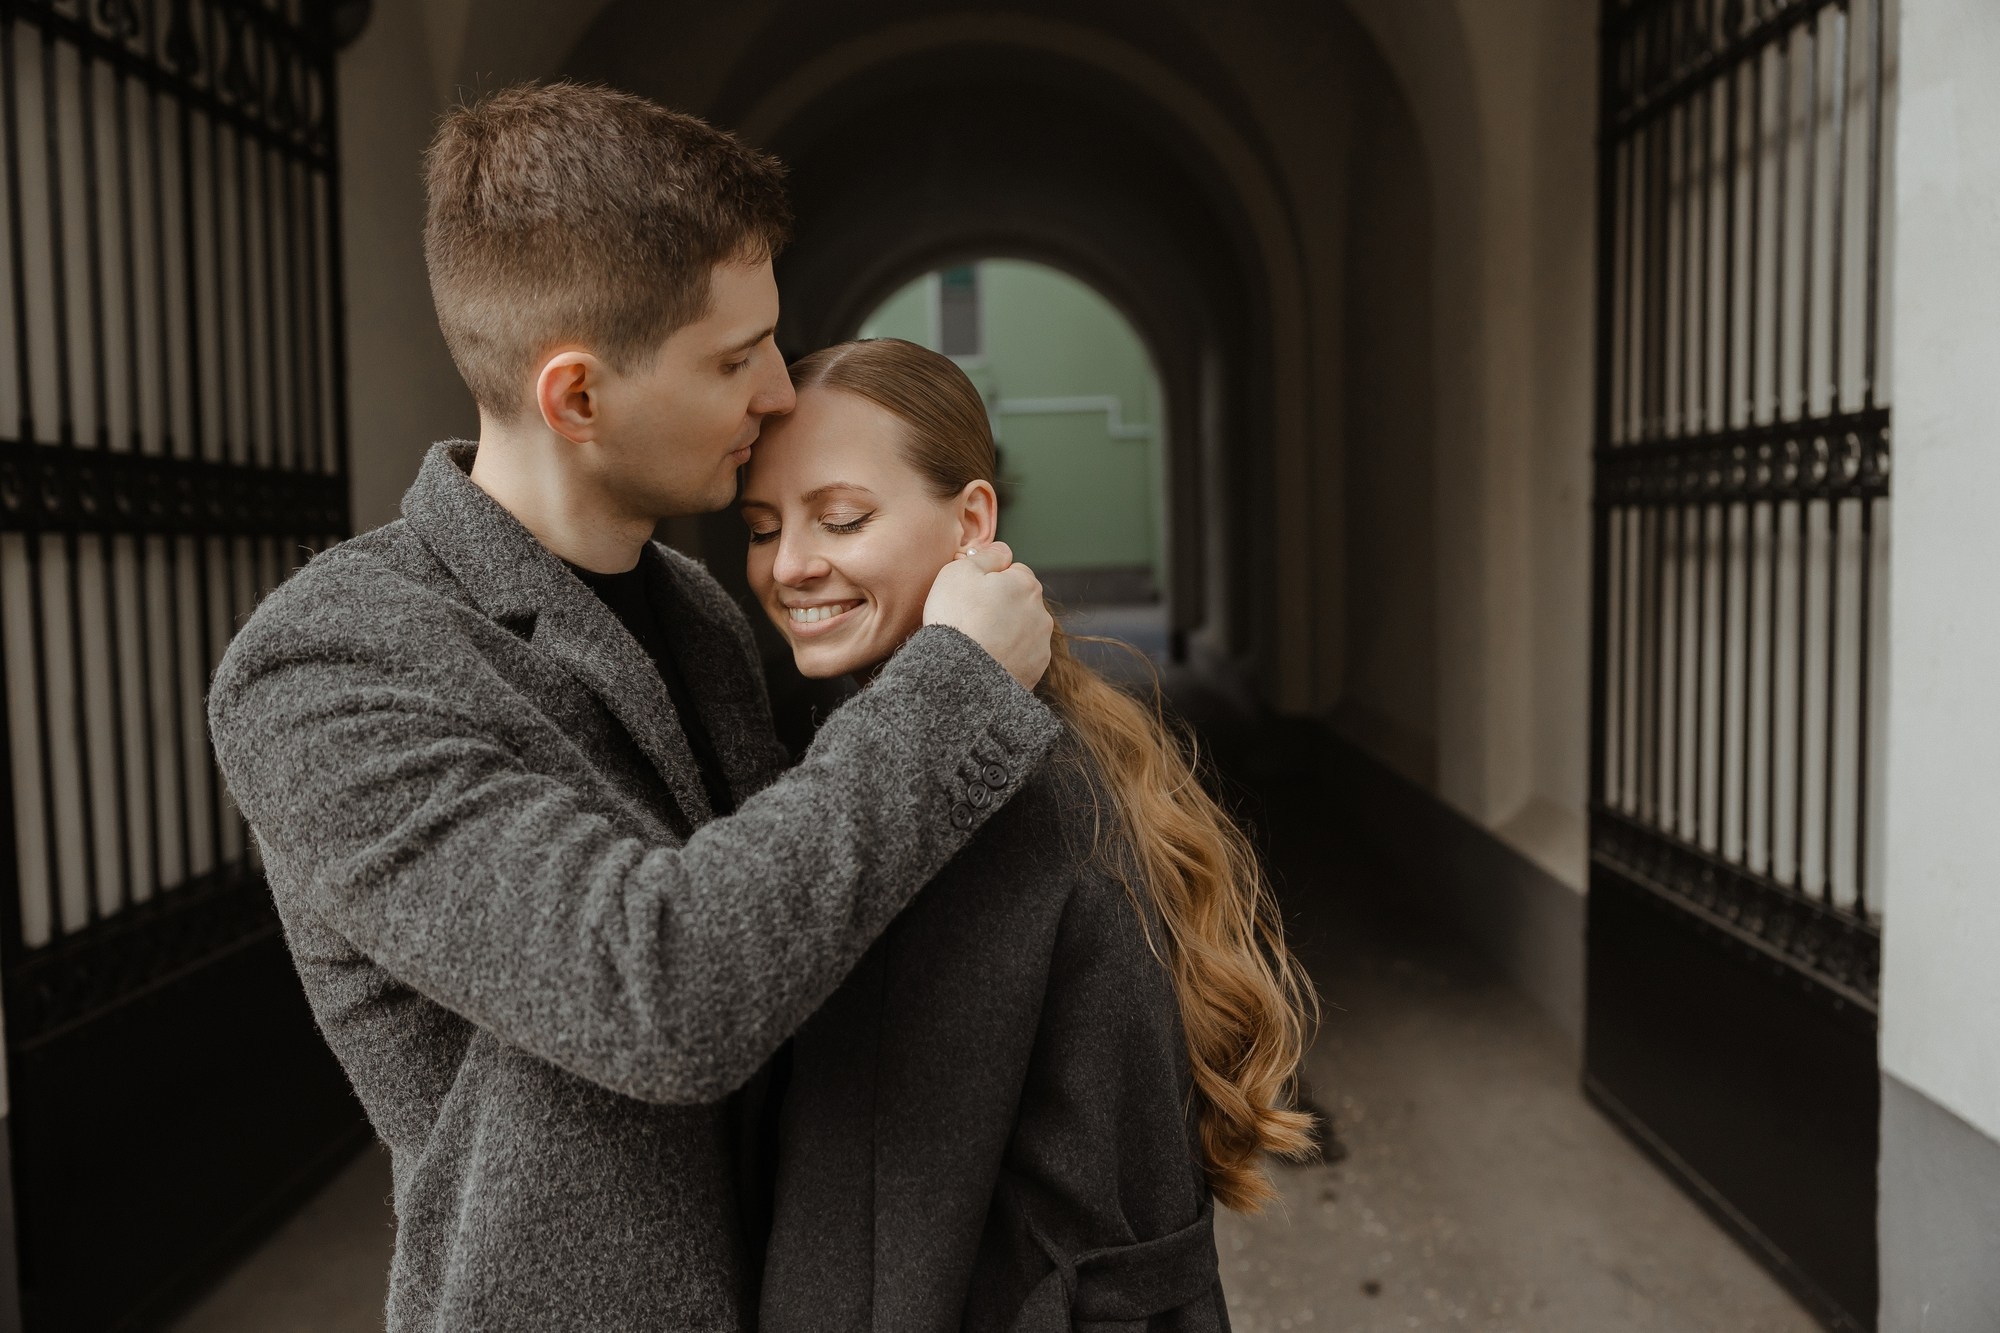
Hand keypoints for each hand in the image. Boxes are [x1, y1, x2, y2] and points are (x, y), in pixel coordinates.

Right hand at [922, 542, 1053, 689]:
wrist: (959, 673)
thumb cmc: (956, 618)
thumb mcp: (959, 571)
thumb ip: (986, 555)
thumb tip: (1003, 550)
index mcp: (1026, 584)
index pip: (1014, 571)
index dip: (991, 580)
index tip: (973, 594)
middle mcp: (1041, 612)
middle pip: (1020, 601)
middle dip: (1002, 606)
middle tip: (972, 618)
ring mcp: (1041, 644)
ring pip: (1022, 629)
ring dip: (1007, 631)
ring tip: (978, 642)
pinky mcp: (1035, 669)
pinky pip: (1022, 655)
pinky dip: (1008, 655)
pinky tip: (987, 659)